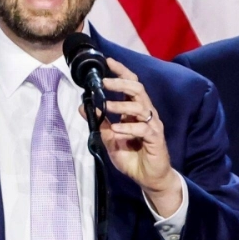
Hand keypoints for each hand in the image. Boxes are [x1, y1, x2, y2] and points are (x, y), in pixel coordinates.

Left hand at [80, 57, 182, 216]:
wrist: (149, 178)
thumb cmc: (132, 157)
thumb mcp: (110, 139)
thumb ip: (100, 123)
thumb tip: (83, 107)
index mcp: (135, 110)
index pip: (131, 84)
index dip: (121, 71)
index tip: (108, 61)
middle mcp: (146, 113)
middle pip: (137, 89)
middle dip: (120, 82)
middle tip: (104, 81)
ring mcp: (152, 125)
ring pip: (140, 106)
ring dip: (121, 105)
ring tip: (107, 106)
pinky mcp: (155, 139)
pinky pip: (143, 129)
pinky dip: (128, 128)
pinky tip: (116, 130)